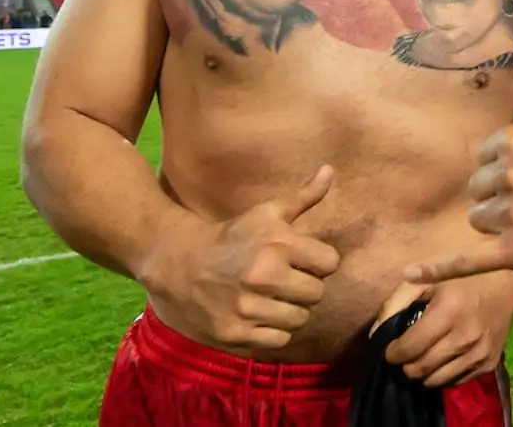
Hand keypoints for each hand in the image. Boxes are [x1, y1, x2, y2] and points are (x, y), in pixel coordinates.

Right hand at [145, 165, 340, 353]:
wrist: (182, 264)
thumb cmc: (233, 236)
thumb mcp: (266, 212)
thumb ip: (303, 196)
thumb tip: (330, 171)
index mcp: (278, 244)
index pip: (330, 263)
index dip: (319, 261)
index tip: (303, 260)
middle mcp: (265, 276)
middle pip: (317, 294)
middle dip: (305, 287)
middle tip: (285, 280)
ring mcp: (249, 308)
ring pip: (300, 320)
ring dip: (290, 310)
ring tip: (272, 298)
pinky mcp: (236, 333)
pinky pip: (279, 340)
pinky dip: (273, 331)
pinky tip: (260, 315)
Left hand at [370, 270, 512, 387]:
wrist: (506, 284)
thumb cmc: (461, 278)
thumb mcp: (426, 280)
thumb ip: (395, 303)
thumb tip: (375, 334)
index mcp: (449, 311)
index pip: (409, 349)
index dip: (393, 353)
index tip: (392, 349)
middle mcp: (466, 336)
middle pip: (420, 369)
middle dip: (405, 365)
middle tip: (405, 354)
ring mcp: (479, 352)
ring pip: (436, 381)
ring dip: (422, 374)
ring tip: (421, 359)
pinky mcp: (489, 362)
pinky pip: (455, 382)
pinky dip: (442, 375)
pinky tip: (441, 360)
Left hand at [404, 36, 512, 283]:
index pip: (484, 155)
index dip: (506, 165)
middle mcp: (508, 175)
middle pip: (477, 188)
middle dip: (499, 193)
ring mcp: (511, 214)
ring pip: (478, 219)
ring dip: (498, 222)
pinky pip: (467, 258)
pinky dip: (438, 268)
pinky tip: (410, 273)